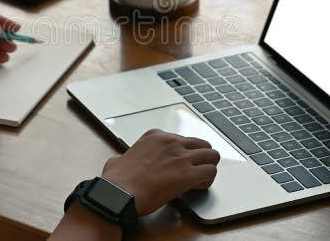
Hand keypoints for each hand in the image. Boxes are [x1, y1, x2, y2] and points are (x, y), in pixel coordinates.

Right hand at [101, 129, 219, 215]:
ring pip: (212, 155)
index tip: (178, 165)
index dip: (183, 154)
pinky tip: (197, 187)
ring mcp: (181, 157)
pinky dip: (207, 180)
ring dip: (208, 167)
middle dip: (201, 158)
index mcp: (156, 136)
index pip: (183, 139)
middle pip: (202, 144)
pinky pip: (210, 172)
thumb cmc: (117, 180)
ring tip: (199, 180)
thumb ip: (123, 158)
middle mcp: (171, 142)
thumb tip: (119, 162)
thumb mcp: (118, 159)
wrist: (120, 193)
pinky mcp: (188, 174)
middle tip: (194, 171)